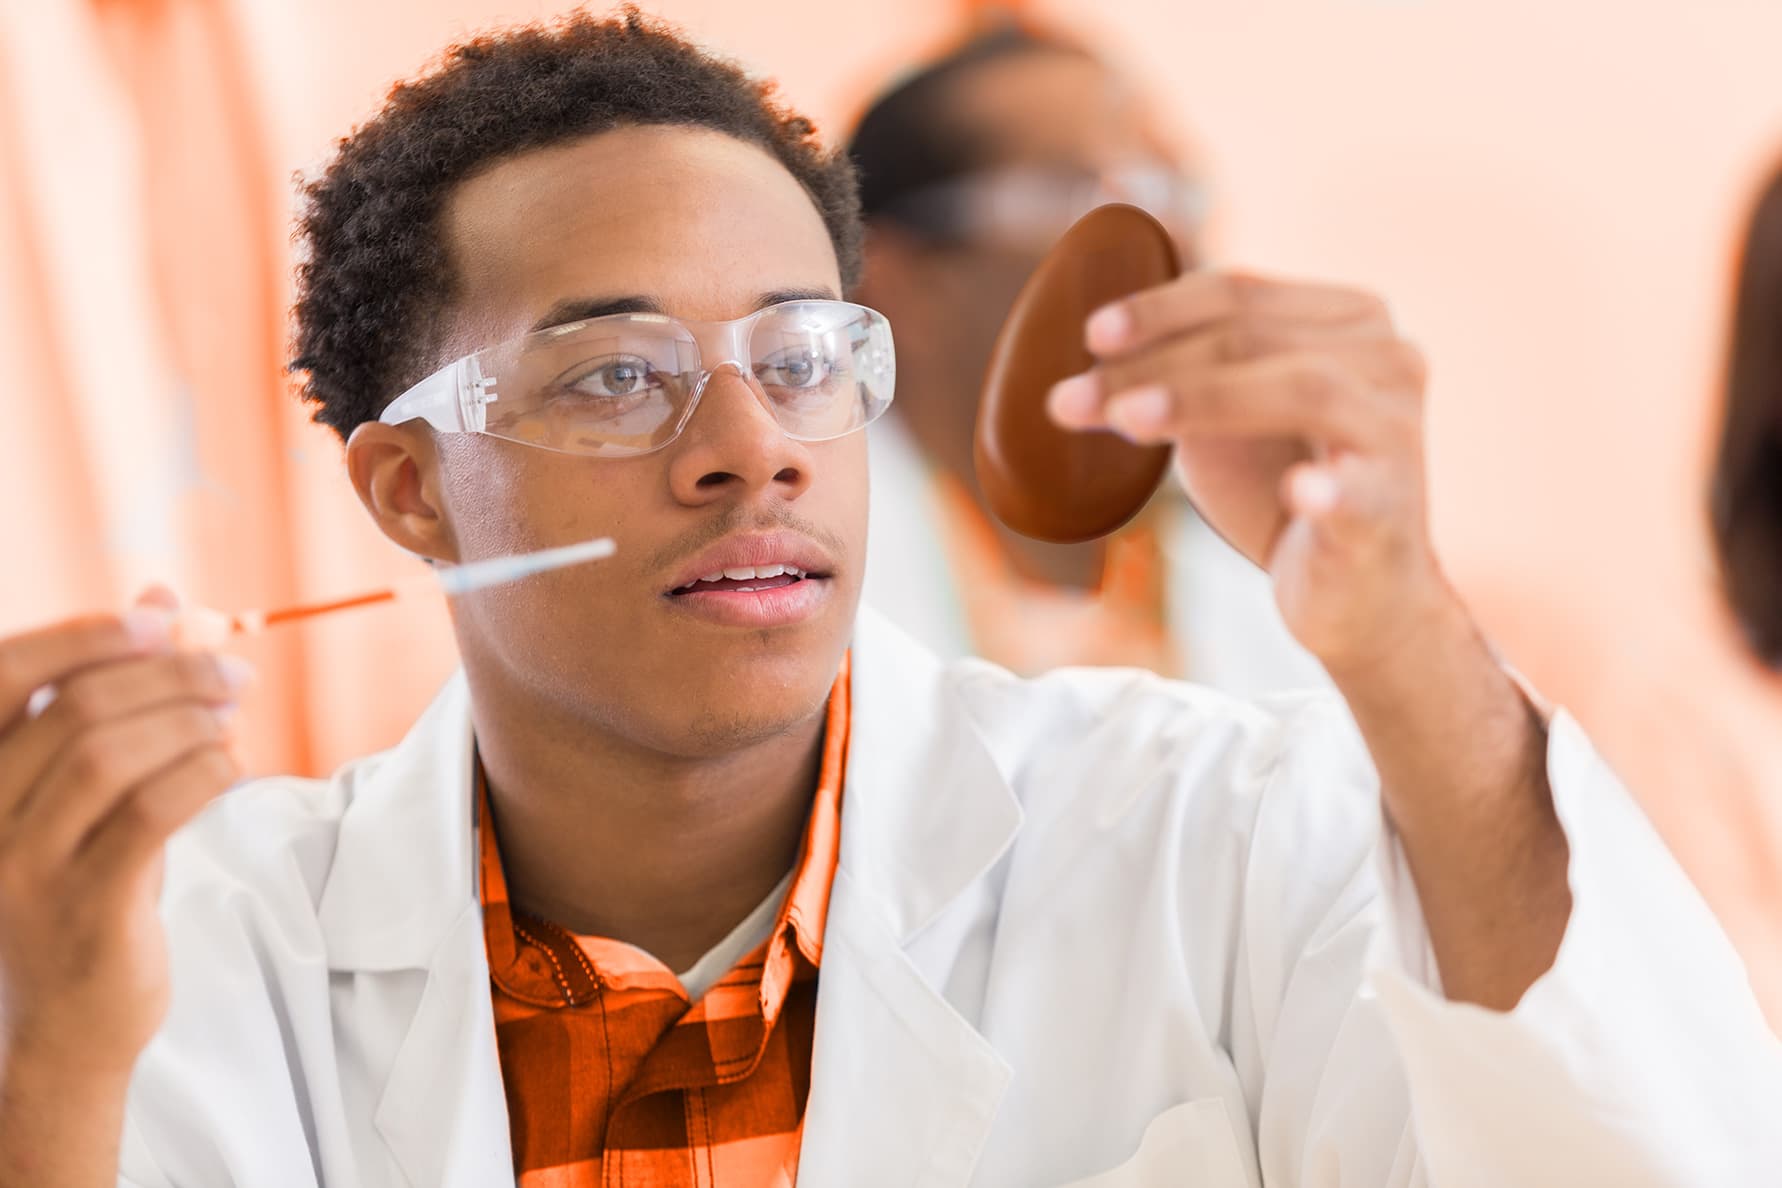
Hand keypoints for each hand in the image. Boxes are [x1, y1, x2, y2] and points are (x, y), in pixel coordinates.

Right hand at [0, 590, 249, 1078]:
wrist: (64, 1022)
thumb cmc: (85, 884)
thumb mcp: (90, 787)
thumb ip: (114, 695)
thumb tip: (161, 597)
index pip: (4, 675)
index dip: (88, 636)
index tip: (166, 622)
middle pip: (75, 711)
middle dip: (169, 676)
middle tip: (232, 673)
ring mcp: (22, 866)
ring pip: (107, 757)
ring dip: (188, 721)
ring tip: (233, 716)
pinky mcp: (83, 907)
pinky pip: (149, 815)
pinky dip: (203, 773)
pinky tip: (234, 763)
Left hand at [1048, 270, 1449, 677]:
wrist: (1356, 595)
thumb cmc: (1282, 489)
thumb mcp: (1223, 419)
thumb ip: (1180, 372)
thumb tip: (1088, 346)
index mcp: (1348, 319)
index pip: (1241, 294)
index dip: (1160, 308)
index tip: (1090, 335)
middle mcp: (1388, 358)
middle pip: (1255, 338)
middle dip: (1155, 364)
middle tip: (1071, 397)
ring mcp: (1396, 433)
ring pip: (1303, 389)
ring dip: (1202, 401)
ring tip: (1126, 421)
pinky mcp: (1391, 510)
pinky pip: (1358, 493)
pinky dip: (1328, 491)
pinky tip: (1299, 492)